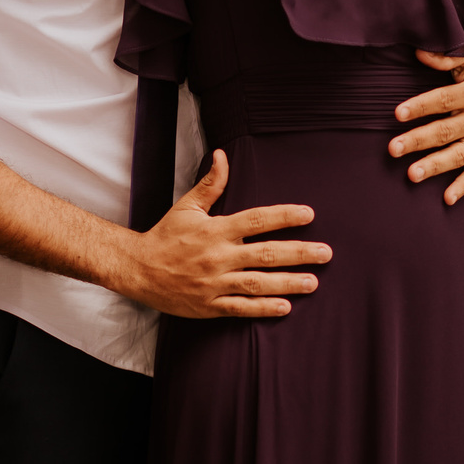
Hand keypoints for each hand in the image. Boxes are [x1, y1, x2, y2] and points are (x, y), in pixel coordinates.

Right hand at [125, 150, 331, 318]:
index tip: (309, 214)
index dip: (285, 216)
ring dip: (288, 283)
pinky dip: (263, 308)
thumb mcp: (187, 206)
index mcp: (216, 230)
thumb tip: (223, 154)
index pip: (258, 220)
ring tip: (314, 282)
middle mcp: (219, 256)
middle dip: (299, 253)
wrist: (138, 269)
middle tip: (325, 253)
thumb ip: (211, 183)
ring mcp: (215, 283)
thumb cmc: (166, 234)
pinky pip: (241, 308)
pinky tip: (285, 307)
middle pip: (266, 254)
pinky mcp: (210, 305)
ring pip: (258, 283)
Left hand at [390, 51, 463, 205]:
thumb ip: (447, 59)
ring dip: (434, 166)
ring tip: (411, 175)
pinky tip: (447, 199)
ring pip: (458, 155)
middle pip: (445, 131)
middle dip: (418, 141)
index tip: (398, 113)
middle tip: (393, 149)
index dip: (420, 106)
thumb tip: (418, 53)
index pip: (444, 100)